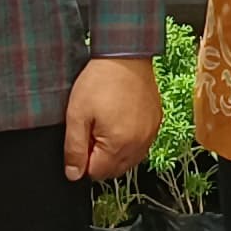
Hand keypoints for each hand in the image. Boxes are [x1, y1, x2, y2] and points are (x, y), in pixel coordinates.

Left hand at [63, 54, 162, 181]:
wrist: (126, 55)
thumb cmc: (100, 81)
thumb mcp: (77, 115)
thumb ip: (74, 149)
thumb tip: (74, 175)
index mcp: (119, 145)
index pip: (96, 173)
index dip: (83, 159)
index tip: (82, 138)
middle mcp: (139, 145)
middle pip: (114, 170)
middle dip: (99, 157)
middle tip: (92, 130)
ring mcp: (150, 134)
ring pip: (128, 159)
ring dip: (115, 151)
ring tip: (106, 123)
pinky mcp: (156, 123)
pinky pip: (141, 144)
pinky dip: (129, 140)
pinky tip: (120, 120)